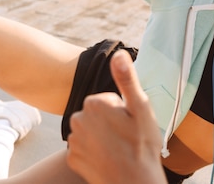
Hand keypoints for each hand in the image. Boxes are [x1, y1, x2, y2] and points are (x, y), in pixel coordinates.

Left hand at [66, 50, 165, 183]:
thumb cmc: (141, 147)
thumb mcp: (140, 109)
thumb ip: (126, 79)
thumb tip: (118, 54)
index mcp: (95, 104)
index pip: (106, 98)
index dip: (121, 110)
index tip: (129, 123)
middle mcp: (78, 119)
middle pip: (95, 113)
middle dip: (109, 122)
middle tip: (125, 137)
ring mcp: (74, 140)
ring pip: (89, 130)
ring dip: (101, 136)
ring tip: (118, 149)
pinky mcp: (72, 158)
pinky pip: (82, 147)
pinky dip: (93, 152)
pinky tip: (107, 159)